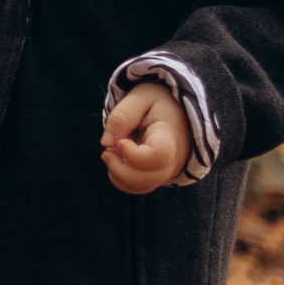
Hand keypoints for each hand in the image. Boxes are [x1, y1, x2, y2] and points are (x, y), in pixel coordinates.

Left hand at [102, 81, 190, 196]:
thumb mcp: (140, 97)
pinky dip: (120, 178)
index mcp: (171, 136)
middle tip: (108, 149)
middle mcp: (173, 160)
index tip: (120, 142)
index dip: (133, 155)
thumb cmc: (159, 102)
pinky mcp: (157, 177)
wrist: (177, 110)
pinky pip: (137, 187)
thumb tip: (106, 143)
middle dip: (118, 168)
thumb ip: (122, 116)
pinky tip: (118, 158)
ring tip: (112, 151)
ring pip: (139, 186)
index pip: (158, 157)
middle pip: (146, 179)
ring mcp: (166, 172)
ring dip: (117, 173)